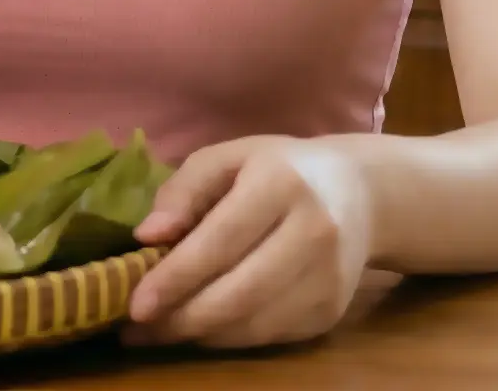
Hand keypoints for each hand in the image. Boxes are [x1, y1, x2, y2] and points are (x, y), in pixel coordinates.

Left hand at [121, 136, 372, 349]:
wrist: (361, 194)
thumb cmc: (278, 169)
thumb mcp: (229, 158)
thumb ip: (183, 190)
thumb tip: (146, 235)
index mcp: (281, 183)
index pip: (221, 240)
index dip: (176, 277)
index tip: (135, 303)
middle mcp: (313, 233)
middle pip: (239, 292)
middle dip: (181, 318)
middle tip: (136, 327)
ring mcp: (328, 278)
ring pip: (254, 323)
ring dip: (199, 335)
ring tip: (157, 332)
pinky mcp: (332, 310)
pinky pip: (270, 335)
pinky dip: (228, 338)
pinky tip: (198, 329)